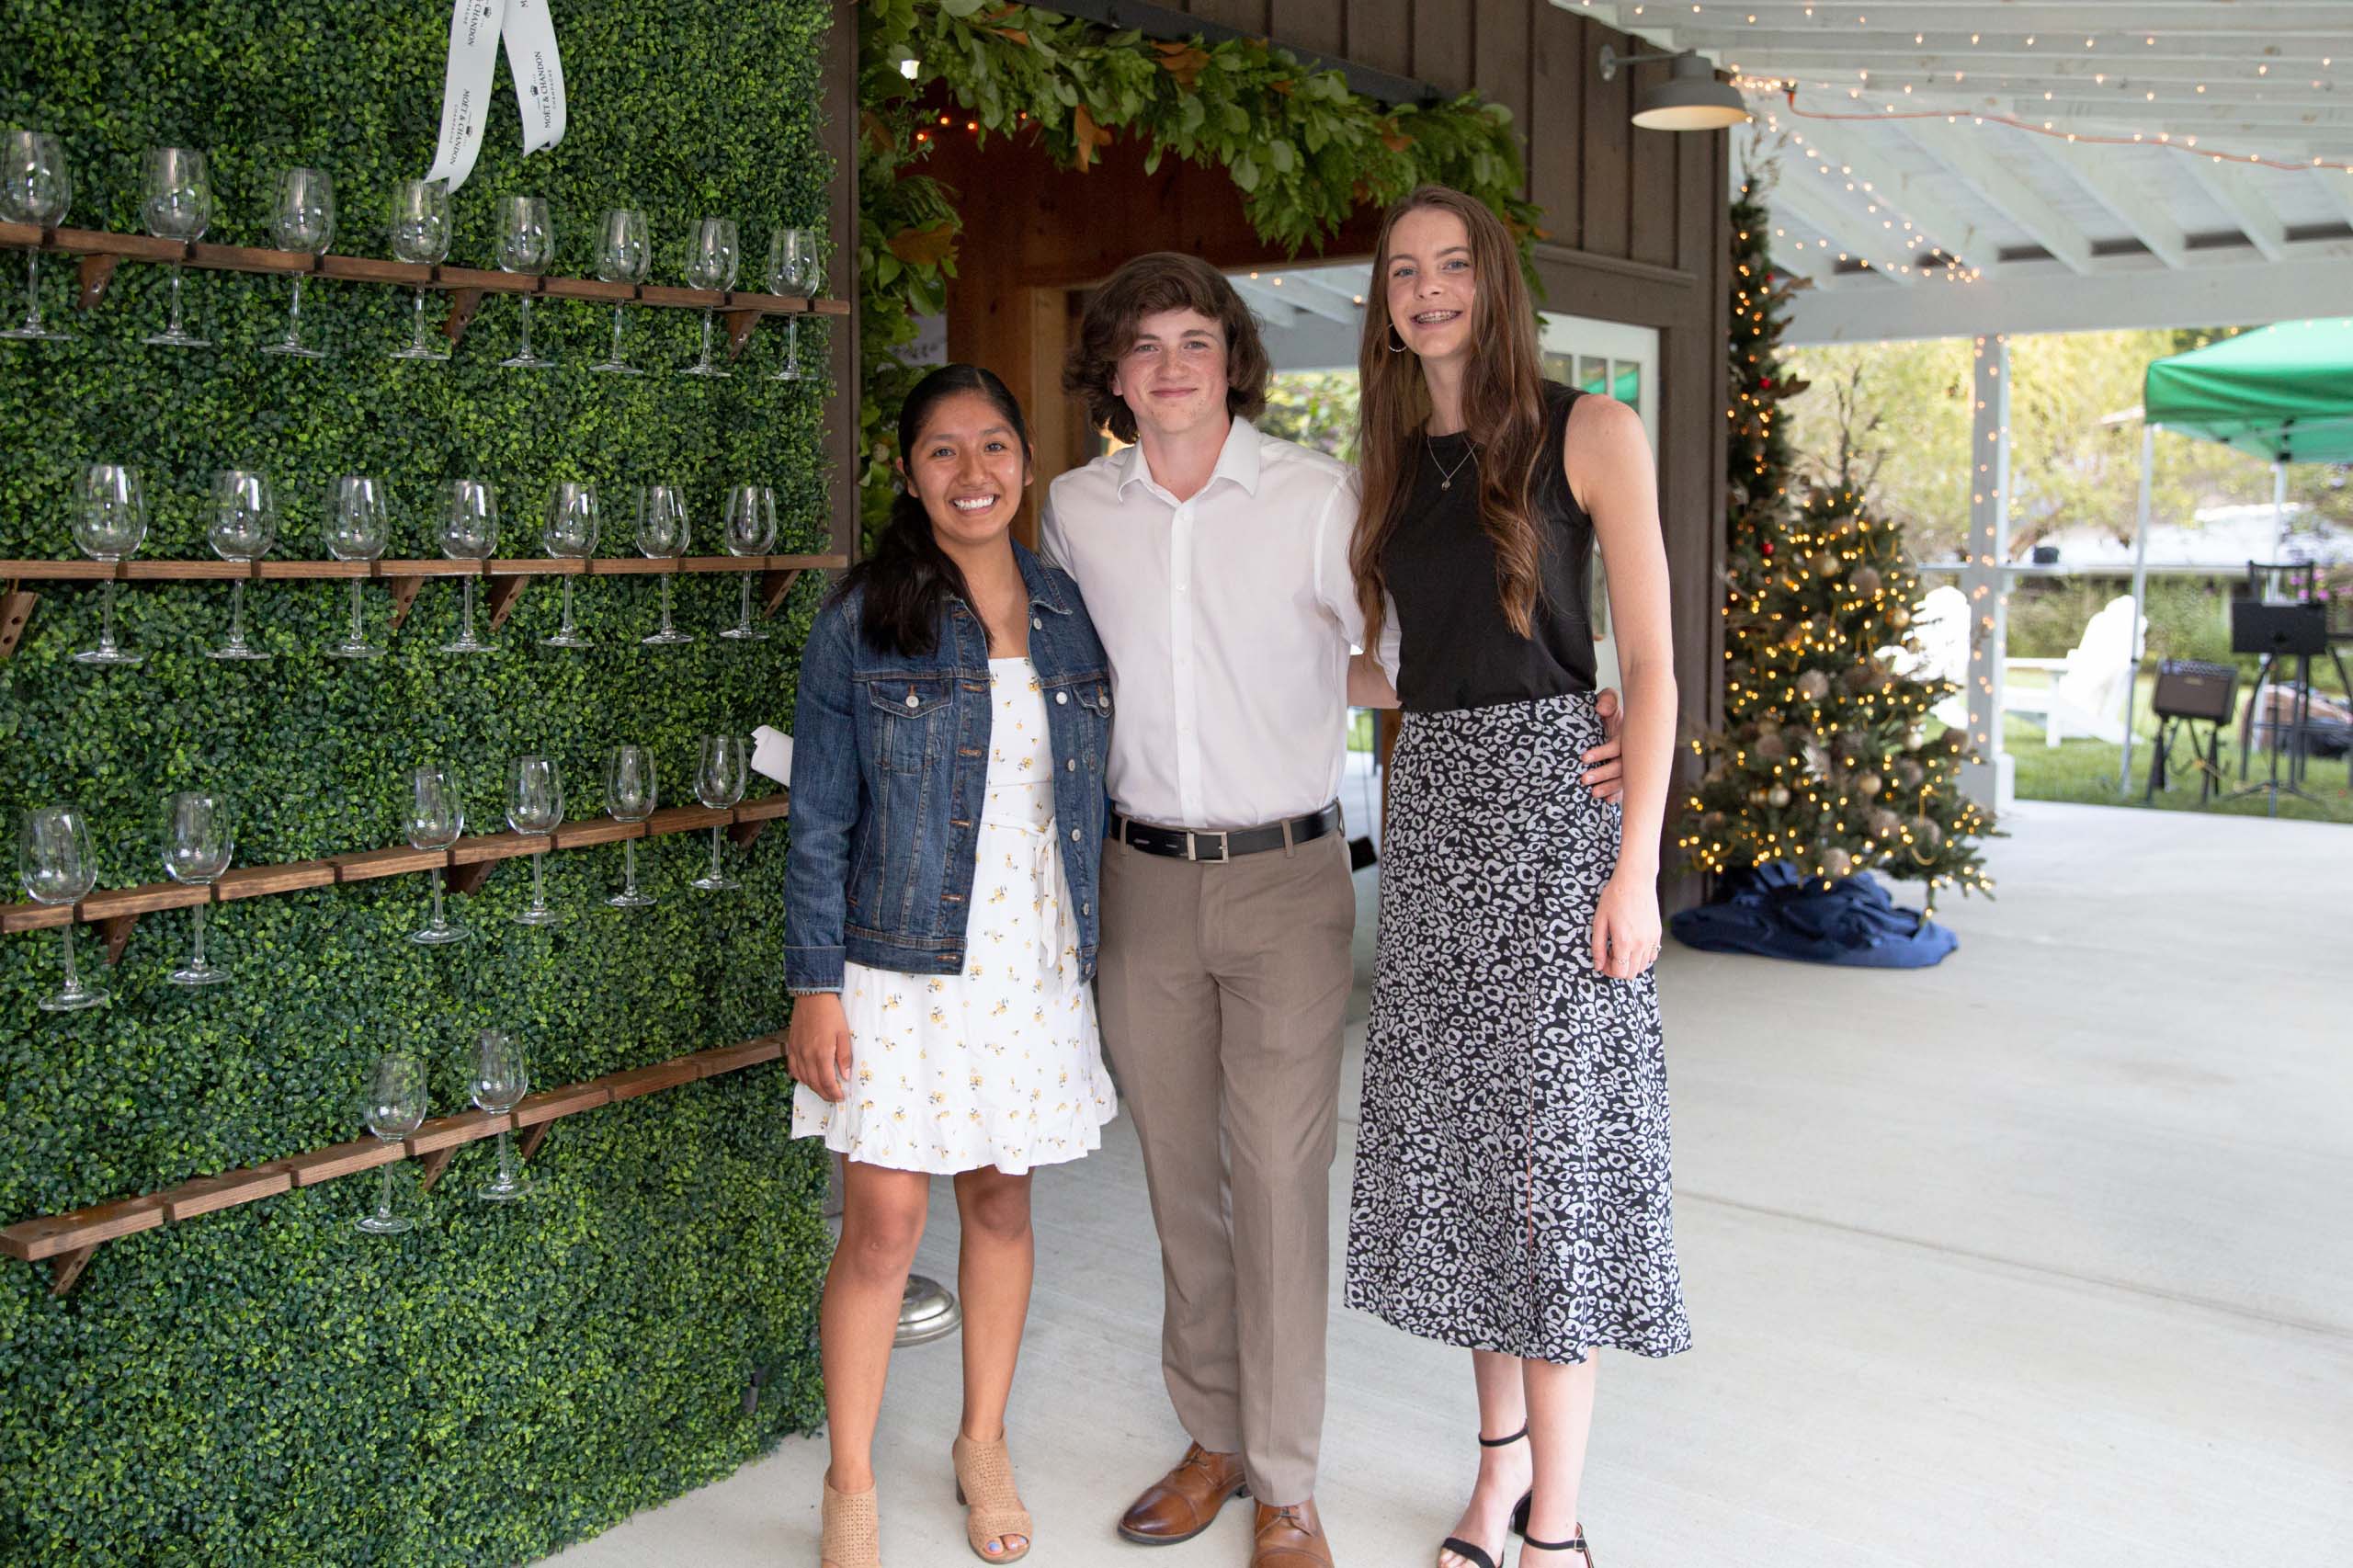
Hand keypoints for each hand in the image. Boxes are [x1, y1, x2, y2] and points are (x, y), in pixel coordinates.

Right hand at [787, 991, 853, 1101]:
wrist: (812, 996)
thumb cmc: (831, 1013)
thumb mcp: (844, 1034)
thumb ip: (844, 1057)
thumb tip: (845, 1076)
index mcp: (821, 1053)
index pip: (827, 1082)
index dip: (834, 1093)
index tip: (841, 1097)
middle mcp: (806, 1055)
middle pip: (814, 1083)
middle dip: (825, 1094)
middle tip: (834, 1097)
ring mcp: (797, 1051)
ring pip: (803, 1078)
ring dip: (813, 1088)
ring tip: (823, 1090)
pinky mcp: (791, 1046)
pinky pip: (793, 1068)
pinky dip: (800, 1077)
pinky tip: (807, 1079)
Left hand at [1579, 687, 1625, 801]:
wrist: (1609, 719)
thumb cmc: (1608, 711)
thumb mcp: (1608, 700)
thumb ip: (1606, 700)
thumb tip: (1600, 709)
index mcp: (1625, 735)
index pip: (1616, 746)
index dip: (1602, 752)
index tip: (1584, 757)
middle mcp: (1629, 751)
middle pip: (1620, 766)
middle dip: (1603, 774)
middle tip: (1584, 779)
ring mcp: (1628, 763)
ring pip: (1622, 779)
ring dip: (1608, 787)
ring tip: (1592, 793)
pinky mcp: (1625, 773)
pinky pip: (1624, 787)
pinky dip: (1617, 795)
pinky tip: (1608, 801)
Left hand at [1591, 868, 1660, 979]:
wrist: (1635, 880)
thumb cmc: (1614, 897)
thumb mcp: (1599, 921)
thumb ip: (1598, 946)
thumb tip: (1598, 965)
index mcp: (1624, 942)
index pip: (1619, 972)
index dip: (1608, 971)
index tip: (1603, 961)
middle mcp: (1640, 944)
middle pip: (1631, 973)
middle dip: (1618, 969)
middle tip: (1610, 954)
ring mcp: (1651, 939)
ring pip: (1643, 967)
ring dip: (1630, 963)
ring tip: (1621, 948)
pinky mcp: (1657, 934)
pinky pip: (1652, 955)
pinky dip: (1642, 956)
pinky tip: (1633, 944)